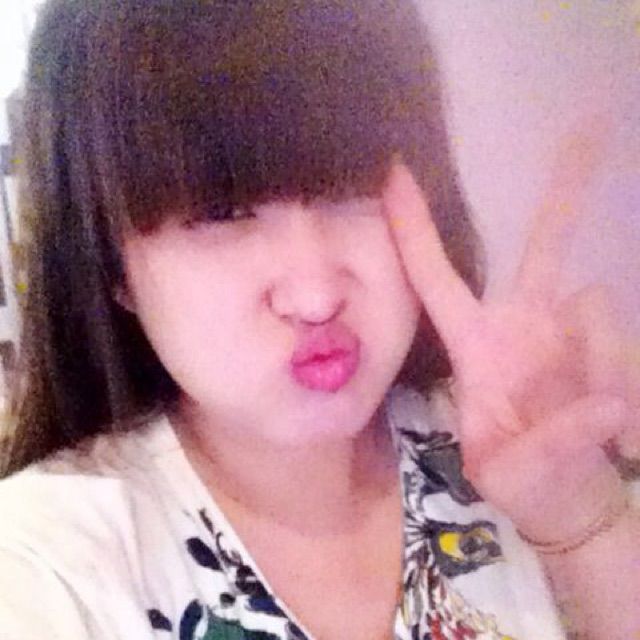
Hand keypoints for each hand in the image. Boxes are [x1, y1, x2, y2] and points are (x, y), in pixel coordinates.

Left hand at [382, 123, 638, 543]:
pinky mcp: (612, 348)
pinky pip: (625, 350)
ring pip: (597, 306)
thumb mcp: (508, 473)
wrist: (568, 498)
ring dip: (603, 367)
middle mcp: (523, 321)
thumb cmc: (520, 481)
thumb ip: (548, 444)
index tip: (394, 171)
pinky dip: (624, 390)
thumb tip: (608, 406)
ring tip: (596, 434)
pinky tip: (616, 438)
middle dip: (563, 191)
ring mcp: (572, 331)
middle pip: (542, 245)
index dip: (414, 227)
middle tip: (589, 125)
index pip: (435, 276)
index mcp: (475, 342)